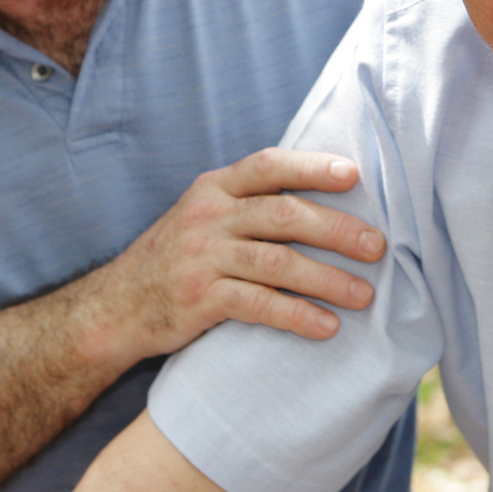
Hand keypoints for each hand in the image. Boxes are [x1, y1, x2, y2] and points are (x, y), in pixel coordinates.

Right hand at [84, 148, 385, 364]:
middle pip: (284, 214)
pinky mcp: (199, 298)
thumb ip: (251, 204)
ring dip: (328, 279)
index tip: (354, 174)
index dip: (312, 166)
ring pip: (278, 261)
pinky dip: (297, 315)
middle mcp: (209, 216)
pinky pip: (259, 304)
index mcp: (215, 187)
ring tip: (364, 295)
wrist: (115, 307)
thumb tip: (328, 199)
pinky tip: (326, 326)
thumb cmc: (178, 258)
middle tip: (377, 247)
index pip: (269, 165)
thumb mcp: (205, 215)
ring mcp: (202, 257)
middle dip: (337, 229)